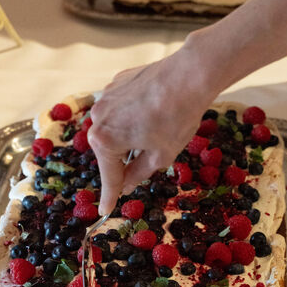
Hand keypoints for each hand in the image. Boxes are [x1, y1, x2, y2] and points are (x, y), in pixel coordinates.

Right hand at [88, 47, 219, 213]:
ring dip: (129, 134)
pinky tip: (154, 110)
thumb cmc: (176, 118)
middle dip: (124, 158)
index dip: (111, 196)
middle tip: (148, 159)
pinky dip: (132, 113)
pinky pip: (120, 106)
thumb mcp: (161, 156)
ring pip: (114, 126)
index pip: (110, 176)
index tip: (106, 210)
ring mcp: (105, 97)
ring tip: (156, 128)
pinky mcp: (117, 82)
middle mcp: (97, 118)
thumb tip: (126, 183)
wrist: (189, 75)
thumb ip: (137, 173)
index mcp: (104, 141)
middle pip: (109, 149)